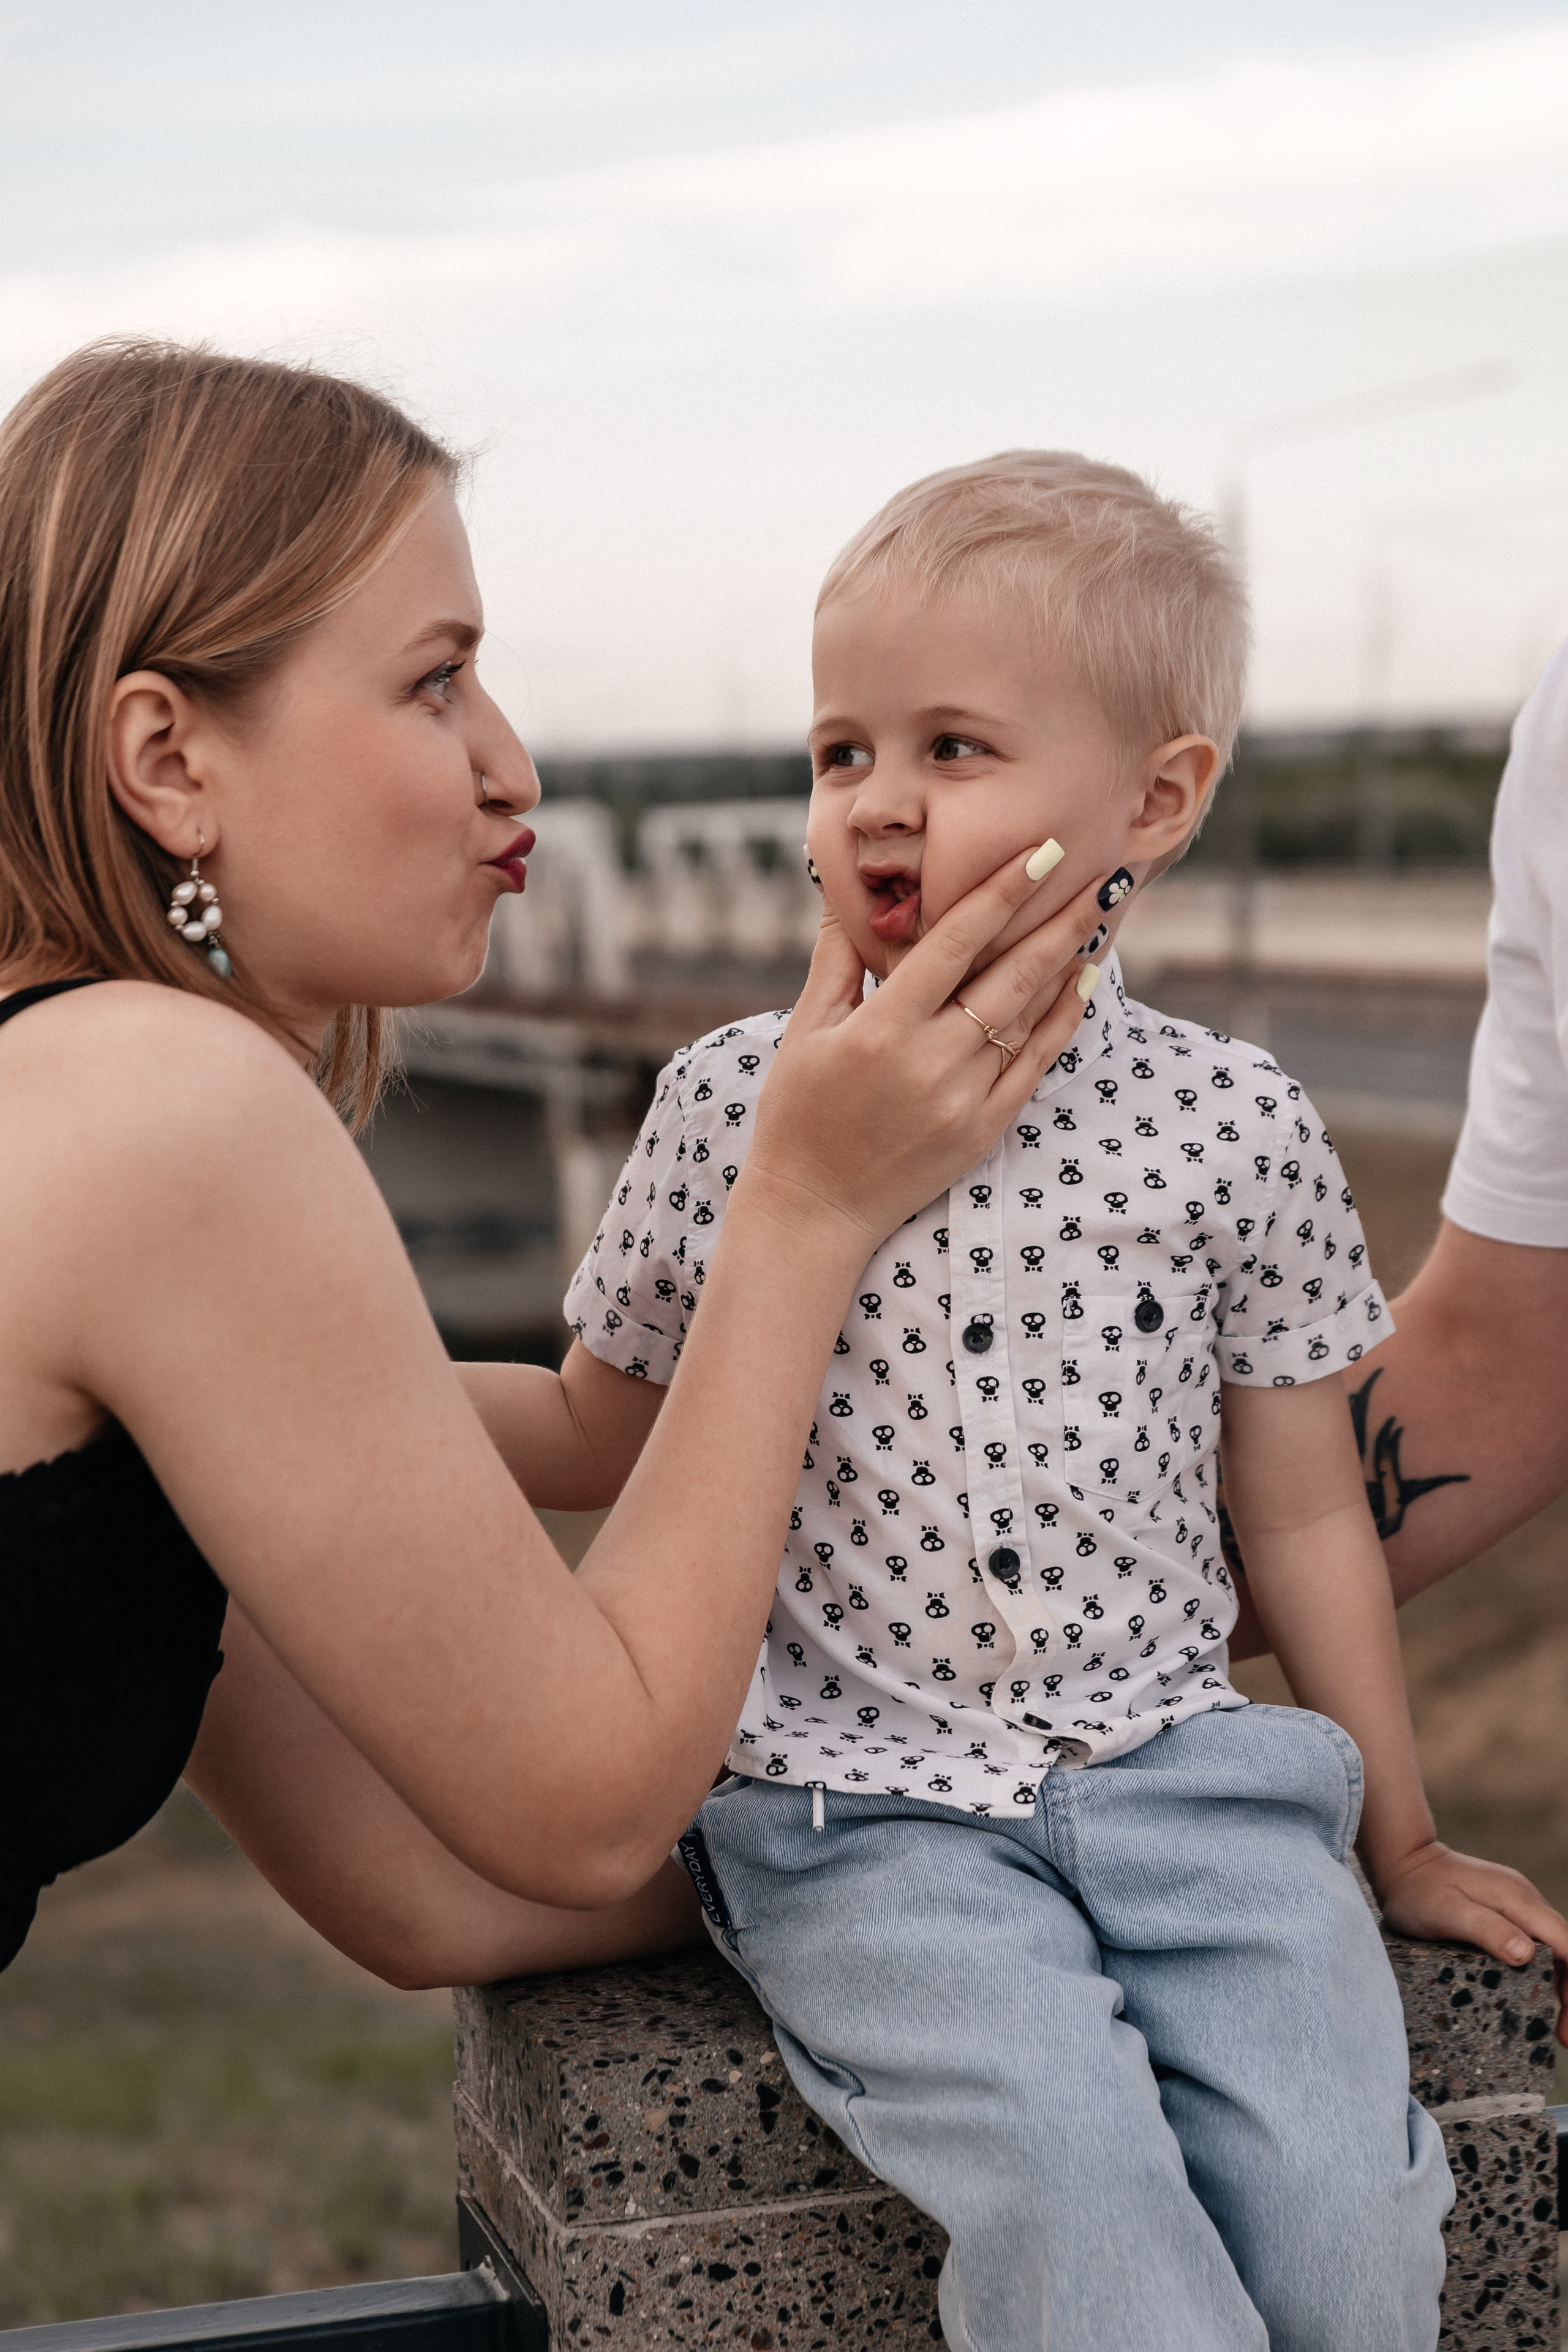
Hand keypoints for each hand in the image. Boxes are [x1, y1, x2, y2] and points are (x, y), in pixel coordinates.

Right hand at [745, 849, 1111, 1255]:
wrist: (815, 1210)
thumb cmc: (799, 1114)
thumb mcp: (806, 1030)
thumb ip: (837, 958)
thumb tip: (844, 890)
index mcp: (884, 1027)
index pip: (957, 941)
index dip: (1003, 891)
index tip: (1043, 852)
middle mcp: (932, 1060)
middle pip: (1013, 975)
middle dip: (1061, 920)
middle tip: (1102, 877)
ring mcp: (964, 1098)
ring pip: (1030, 1016)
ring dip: (1069, 964)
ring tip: (1099, 919)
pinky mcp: (983, 1129)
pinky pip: (1034, 1065)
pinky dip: (1062, 1021)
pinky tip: (1082, 985)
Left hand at [1375, 1839, 1567, 2036]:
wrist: (1401, 1862)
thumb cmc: (1418, 1890)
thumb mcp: (1446, 1912)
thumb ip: (1485, 1929)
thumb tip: (1526, 1953)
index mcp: (1517, 1899)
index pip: (1566, 1943)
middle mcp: (1524, 1901)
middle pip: (1565, 1949)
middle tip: (1564, 2037)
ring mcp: (1515, 1906)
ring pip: (1552, 1949)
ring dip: (1561, 1986)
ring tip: (1557, 2028)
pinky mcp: (1503, 1914)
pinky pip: (1533, 1944)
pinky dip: (1542, 1974)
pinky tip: (1535, 1997)